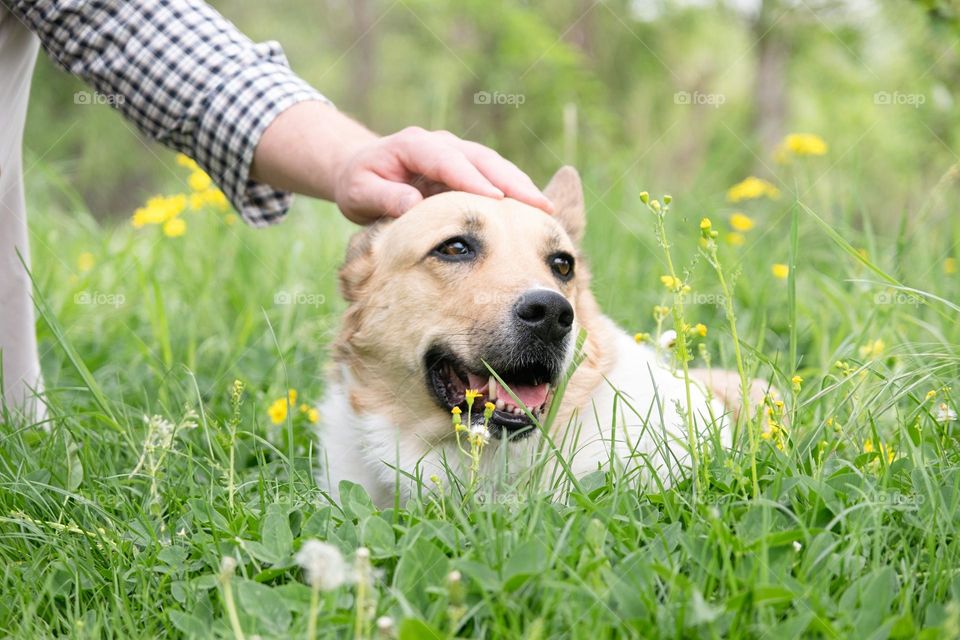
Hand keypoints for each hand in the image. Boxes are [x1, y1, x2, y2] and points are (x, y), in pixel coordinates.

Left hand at [333, 126, 552, 223]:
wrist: (361, 170)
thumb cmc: (359, 183)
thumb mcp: (360, 192)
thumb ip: (384, 197)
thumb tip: (414, 204)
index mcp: (413, 145)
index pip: (447, 161)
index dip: (473, 179)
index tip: (495, 198)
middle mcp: (441, 144)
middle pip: (482, 160)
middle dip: (513, 181)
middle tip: (540, 205)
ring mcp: (457, 154)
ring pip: (495, 166)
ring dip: (521, 185)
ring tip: (546, 209)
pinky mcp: (466, 168)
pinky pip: (494, 177)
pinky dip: (515, 191)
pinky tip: (534, 211)